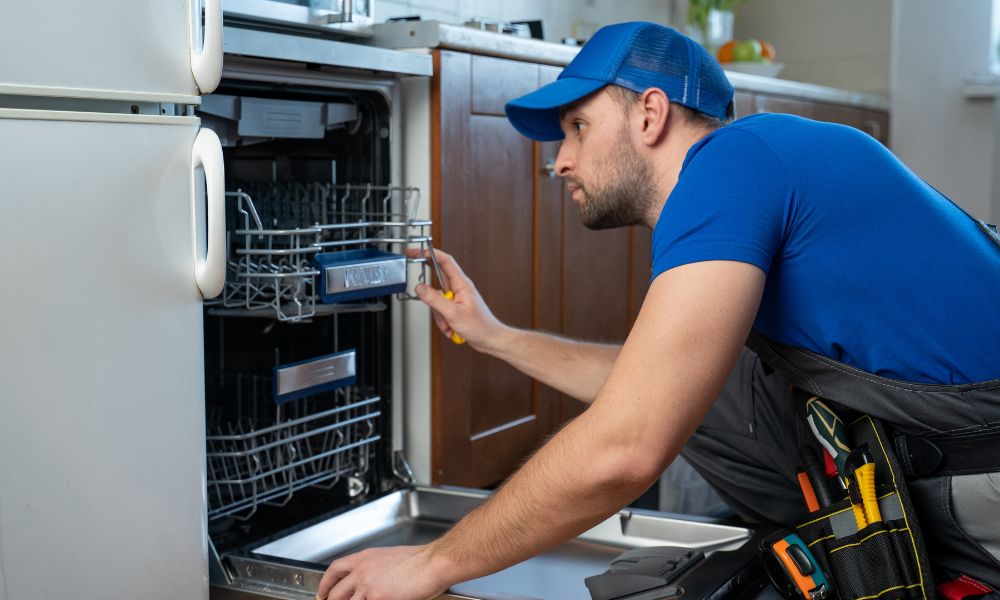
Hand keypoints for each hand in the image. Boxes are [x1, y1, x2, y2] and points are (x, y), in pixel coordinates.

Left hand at [316, 545, 449, 599]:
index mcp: (365, 558)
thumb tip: (370, 581)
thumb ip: (375, 568)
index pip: (335, 570)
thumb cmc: (420, 561)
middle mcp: (362, 571)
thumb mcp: (390, 558)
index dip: (325, 584)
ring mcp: (368, 587)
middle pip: (336, 592)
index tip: (322, 593)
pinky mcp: (377, 598)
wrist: (432, 563)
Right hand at [410, 248, 507, 352]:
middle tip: (424, 291)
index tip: (417, 251)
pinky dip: (443, 320)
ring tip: (448, 323)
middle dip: (430, 292)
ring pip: (437, 299)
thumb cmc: (480, 326)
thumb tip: (420, 287)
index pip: (445, 261)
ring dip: (439, 314)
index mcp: (461, 284)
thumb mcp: (453, 312)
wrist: (490, 339)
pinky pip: (441, 310)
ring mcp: (457, 298)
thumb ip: (434, 299)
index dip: (430, 253)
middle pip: (437, 279)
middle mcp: (459, 288)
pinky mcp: (455, 308)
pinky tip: (451, 327)